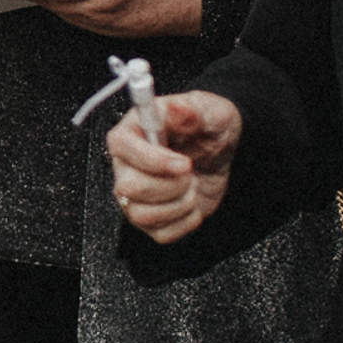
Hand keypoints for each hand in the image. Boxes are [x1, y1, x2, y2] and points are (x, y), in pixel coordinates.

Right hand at [107, 89, 237, 242]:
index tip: (184, 163)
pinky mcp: (152, 218)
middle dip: (169, 186)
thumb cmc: (207, 125)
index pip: (121, 148)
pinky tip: (192, 202)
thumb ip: (192, 111)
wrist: (221, 150)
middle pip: (128, 188)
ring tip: (192, 186)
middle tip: (190, 173)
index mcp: (131, 132)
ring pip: (141, 216)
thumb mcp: (208, 110)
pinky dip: (185, 222)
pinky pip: (161, 234)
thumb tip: (177, 108)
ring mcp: (136, 195)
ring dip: (179, 205)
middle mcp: (126, 165)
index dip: (152, 160)